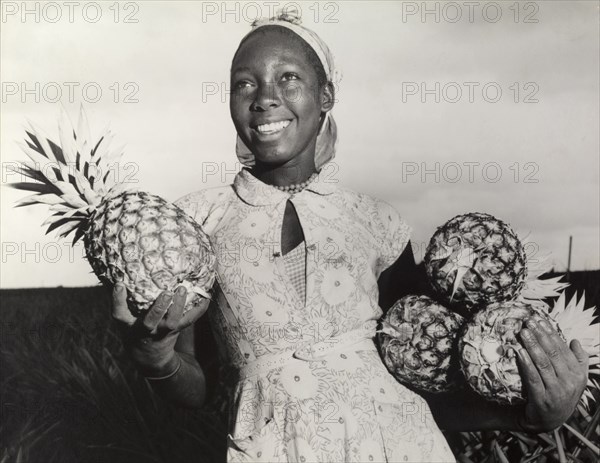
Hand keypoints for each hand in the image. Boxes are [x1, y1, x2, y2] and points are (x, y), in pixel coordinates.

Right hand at [112, 284, 209, 375]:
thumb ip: (123, 302)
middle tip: (166, 292)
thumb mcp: (124, 321)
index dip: (117, 300)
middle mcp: (146, 330)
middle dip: (159, 307)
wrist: (149, 357)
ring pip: (172, 322)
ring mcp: (162, 332)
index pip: (119, 314)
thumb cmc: (134, 331)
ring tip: (182, 289)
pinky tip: (206, 297)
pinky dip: (199, 309)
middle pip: (151, 321)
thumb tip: (121, 275)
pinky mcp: (176, 330)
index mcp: (128, 326)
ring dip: (179, 305)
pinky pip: (190, 320)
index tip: (119, 284)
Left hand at [515, 318, 588, 432]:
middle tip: (528, 322)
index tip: (539, 319)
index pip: (562, 348)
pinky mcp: (542, 400)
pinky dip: (527, 364)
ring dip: (532, 346)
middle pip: (553, 353)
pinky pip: (534, 379)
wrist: (548, 419)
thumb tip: (575, 341)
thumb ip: (578, 360)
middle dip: (540, 335)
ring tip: (523, 333)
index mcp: (578, 374)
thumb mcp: (574, 378)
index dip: (550, 332)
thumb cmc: (559, 393)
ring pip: (543, 364)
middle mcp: (570, 382)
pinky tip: (519, 352)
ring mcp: (557, 392)